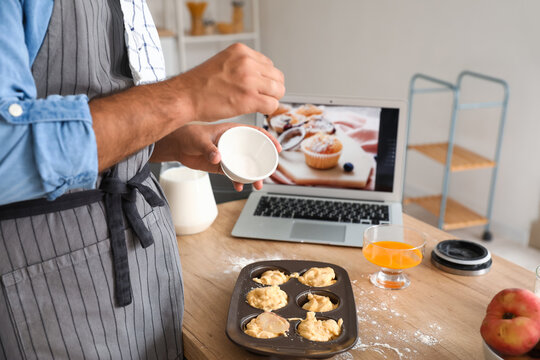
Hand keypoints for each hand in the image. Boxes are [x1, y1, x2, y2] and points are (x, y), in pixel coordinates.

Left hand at [152, 122, 281, 191]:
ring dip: (252, 176)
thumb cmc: (188, 135)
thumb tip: (218, 158)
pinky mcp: (221, 166)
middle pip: (254, 152)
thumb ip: (208, 148)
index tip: (276, 148)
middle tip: (266, 174)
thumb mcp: (199, 139)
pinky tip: (238, 186)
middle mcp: (233, 143)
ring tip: (255, 185)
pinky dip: (237, 180)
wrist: (176, 146)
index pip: (255, 132)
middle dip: (263, 163)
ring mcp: (228, 155)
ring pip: (245, 165)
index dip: (268, 139)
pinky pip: (233, 174)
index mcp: (232, 131)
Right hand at [166, 43, 284, 121]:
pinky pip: (272, 105)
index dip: (264, 79)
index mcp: (240, 51)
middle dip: (271, 89)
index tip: (255, 87)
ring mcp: (249, 80)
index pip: (268, 64)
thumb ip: (241, 65)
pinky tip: (256, 110)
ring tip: (256, 104)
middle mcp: (247, 62)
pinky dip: (267, 109)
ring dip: (270, 99)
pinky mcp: (249, 98)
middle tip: (259, 97)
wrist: (184, 97)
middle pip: (277, 77)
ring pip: (278, 90)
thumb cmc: (198, 85)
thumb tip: (260, 75)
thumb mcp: (222, 62)